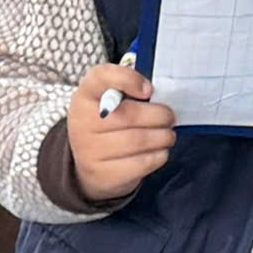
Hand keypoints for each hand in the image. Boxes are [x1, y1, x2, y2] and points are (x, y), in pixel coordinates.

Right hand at [68, 62, 175, 203]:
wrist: (88, 166)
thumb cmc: (107, 125)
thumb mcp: (109, 100)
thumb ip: (128, 89)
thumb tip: (153, 93)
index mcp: (85, 95)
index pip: (101, 77)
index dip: (128, 79)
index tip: (149, 90)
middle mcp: (82, 121)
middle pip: (130, 115)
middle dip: (160, 115)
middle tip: (170, 117)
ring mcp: (89, 150)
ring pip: (138, 141)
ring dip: (163, 137)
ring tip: (168, 135)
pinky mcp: (103, 174)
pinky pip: (140, 163)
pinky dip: (158, 156)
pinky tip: (160, 151)